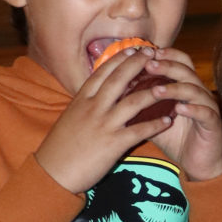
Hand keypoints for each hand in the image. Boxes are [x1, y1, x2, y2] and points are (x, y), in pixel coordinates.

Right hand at [34, 46, 176, 195]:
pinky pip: (139, 131)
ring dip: (153, 92)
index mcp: (81, 100)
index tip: (133, 48)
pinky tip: (168, 120)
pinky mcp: (112, 144)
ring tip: (168, 84)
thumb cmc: (60, 148)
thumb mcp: (70, 118)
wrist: (53, 172)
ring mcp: (103, 125)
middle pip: (119, 79)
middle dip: (138, 63)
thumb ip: (85, 105)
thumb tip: (97, 94)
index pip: (102, 72)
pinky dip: (155, 125)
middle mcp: (93, 108)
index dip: (119, 58)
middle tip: (153, 53)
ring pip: (133, 102)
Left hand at [141, 47, 221, 180]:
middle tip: (148, 64)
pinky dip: (193, 109)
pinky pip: (205, 112)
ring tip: (155, 90)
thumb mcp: (152, 119)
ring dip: (174, 88)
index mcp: (184, 86)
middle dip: (167, 65)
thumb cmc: (175, 139)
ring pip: (194, 89)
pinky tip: (179, 109)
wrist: (196, 163)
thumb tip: (114, 93)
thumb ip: (139, 105)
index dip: (164, 54)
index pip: (178, 61)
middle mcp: (198, 92)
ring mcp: (208, 106)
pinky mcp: (214, 123)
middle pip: (186, 69)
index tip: (142, 54)